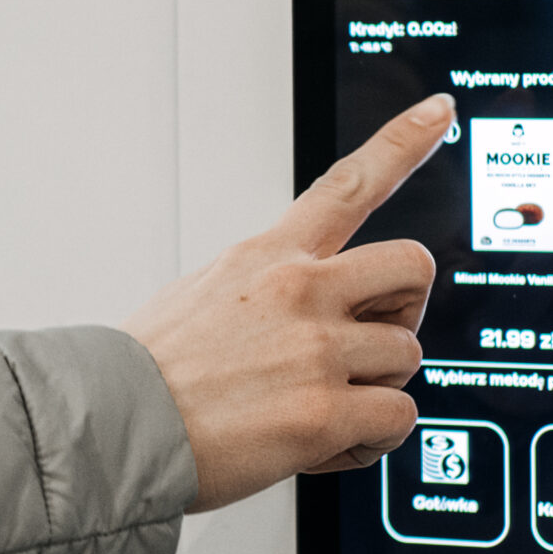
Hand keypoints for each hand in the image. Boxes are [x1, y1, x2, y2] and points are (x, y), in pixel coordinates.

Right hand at [123, 93, 449, 512]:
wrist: (114, 427)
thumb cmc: (149, 374)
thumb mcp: (202, 293)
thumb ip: (265, 287)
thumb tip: (303, 304)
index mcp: (268, 256)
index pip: (348, 183)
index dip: (404, 140)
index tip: (438, 111)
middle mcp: (300, 290)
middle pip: (412, 269)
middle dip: (404, 310)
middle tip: (367, 344)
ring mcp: (316, 348)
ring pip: (406, 355)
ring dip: (375, 389)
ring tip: (316, 408)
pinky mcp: (324, 409)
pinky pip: (397, 418)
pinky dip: (370, 438)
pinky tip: (326, 442)